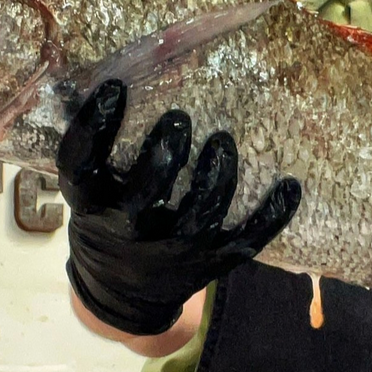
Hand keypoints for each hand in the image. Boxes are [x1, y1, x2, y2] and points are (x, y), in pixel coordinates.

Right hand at [57, 79, 301, 335]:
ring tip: (222, 141)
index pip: (81, 163)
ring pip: (199, 219)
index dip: (94, 125)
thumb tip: (106, 78)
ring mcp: (173, 251)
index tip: (116, 87)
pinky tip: (290, 186)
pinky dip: (272, 216)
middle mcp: (128, 231)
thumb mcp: (86, 190)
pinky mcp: (210, 262)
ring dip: (215, 179)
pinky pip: (247, 241)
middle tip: (178, 118)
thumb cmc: (106, 220)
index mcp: (91, 205)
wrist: (121, 293)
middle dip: (164, 157)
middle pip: (144, 196)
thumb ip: (94, 146)